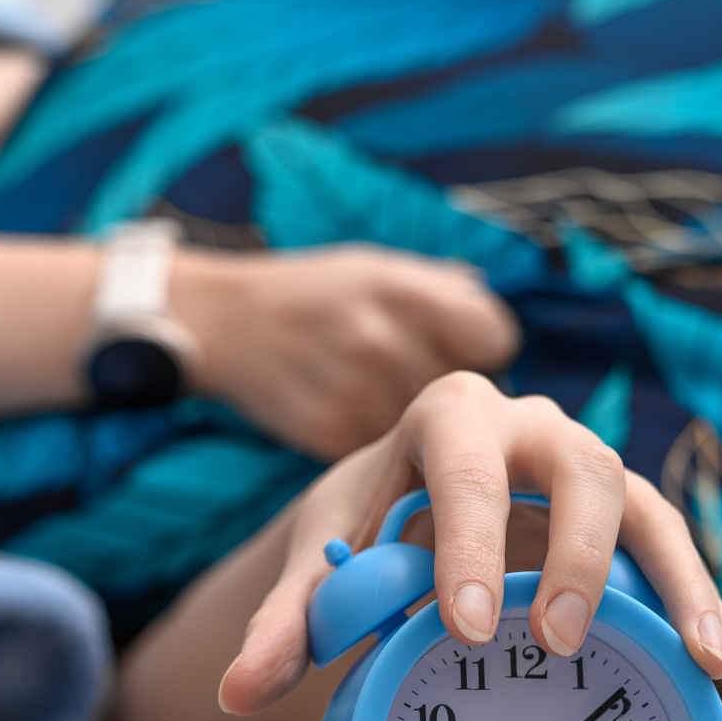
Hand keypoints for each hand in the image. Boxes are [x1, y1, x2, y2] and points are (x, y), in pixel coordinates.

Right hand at [173, 244, 517, 460]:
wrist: (224, 323)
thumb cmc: (313, 294)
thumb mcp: (377, 269)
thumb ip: (442, 291)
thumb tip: (496, 322)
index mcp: (405, 290)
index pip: (496, 339)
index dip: (487, 349)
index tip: (468, 351)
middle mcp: (385, 339)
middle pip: (465, 389)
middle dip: (450, 390)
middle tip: (417, 378)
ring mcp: (356, 390)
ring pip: (427, 429)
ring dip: (415, 423)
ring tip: (377, 392)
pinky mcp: (331, 432)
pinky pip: (383, 451)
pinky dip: (376, 441)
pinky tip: (351, 412)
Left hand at [216, 372, 721, 717]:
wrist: (407, 504)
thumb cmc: (366, 526)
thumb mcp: (318, 563)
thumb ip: (286, 623)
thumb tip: (239, 691)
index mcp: (445, 417)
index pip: (464, 468)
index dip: (472, 542)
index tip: (465, 627)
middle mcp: (527, 426)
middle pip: (577, 466)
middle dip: (574, 554)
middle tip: (553, 642)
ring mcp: (583, 464)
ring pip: (639, 500)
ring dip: (669, 577)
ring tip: (694, 658)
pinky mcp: (619, 512)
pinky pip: (666, 542)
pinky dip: (692, 595)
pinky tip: (710, 660)